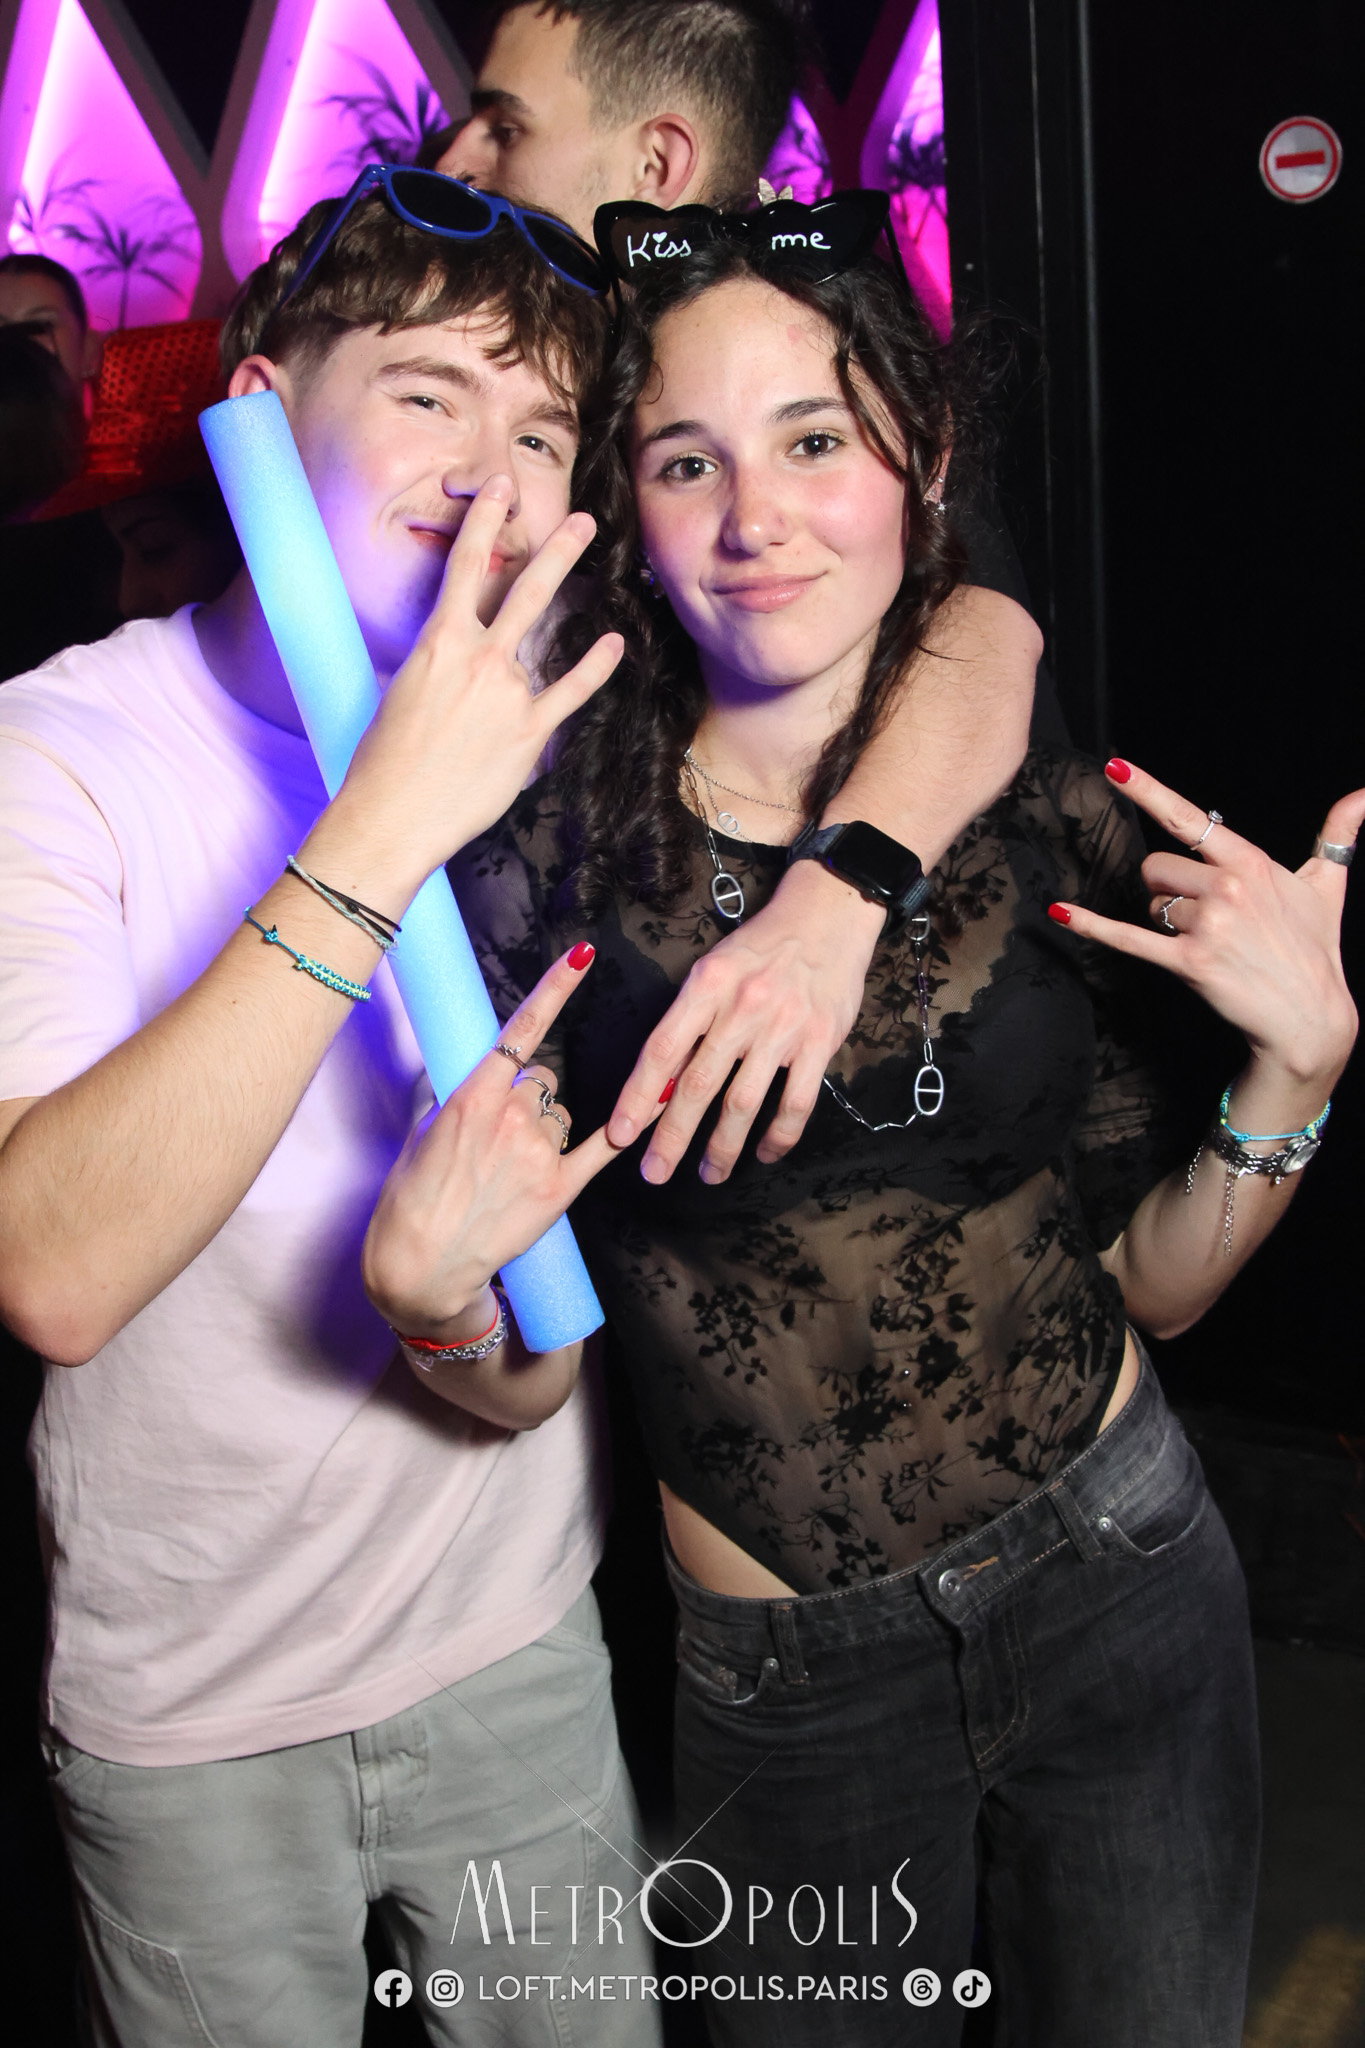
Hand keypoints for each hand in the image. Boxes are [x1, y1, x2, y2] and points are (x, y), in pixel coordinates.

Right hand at [323, 476, 622, 896]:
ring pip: (545, 629)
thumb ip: (436, 666)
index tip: (501, 488)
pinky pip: (570, 691)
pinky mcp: (528, 731)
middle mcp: (477, 658)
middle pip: (521, 588)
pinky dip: (594, 666)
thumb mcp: (400, 693)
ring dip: (574, 590)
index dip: (485, 521)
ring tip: (600, 562)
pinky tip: (613, 645)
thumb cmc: (384, 761)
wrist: (394, 814)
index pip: (463, 566)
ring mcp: (507, 692)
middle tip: (581, 520)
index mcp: (437, 642)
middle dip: (553, 548)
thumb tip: (452, 660)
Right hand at [362, 944, 635, 1343]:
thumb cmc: (412, 1197)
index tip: (584, 952)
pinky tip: (663, 1098)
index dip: (555, 987)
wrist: (419, 1264)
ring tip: (510, 1171)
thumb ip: (453, 1096)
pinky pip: (602, 1146)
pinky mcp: (558, 1188)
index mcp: (472, 1095)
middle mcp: (511, 1115)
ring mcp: (537, 1152)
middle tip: (498, 1141)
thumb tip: (472, 1077)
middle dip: (529, 1099)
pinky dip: (630, 1125)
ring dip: (546, 1131)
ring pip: (562, 1115)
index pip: (521, 1028)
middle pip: (544, 1081)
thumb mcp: (420, 1131)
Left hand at [607, 860, 885, 1183]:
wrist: (828, 914)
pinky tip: (764, 1153)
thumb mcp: (714, 967)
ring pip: (743, 1102)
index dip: (638, 1095)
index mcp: (706, 985)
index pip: (662, 1049)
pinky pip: (795, 1103)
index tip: (620, 1133)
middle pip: (698, 1084)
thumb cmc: (762, 946)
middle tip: (654, 1173)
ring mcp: (783, 1027)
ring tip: (709, 1174)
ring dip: (722, 1147)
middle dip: (672, 1136)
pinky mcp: (820, 1042)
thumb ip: (690, 1019)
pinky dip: (778, 1136)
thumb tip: (659, 1079)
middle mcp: (741, 1007)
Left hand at [1049, 761, 1362, 1097]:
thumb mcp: (1328, 886)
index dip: (1147, 789)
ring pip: (1150, 904)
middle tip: (1208, 915)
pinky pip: (1127, 937)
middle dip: (1169, 888)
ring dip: (1166, 920)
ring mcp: (1207, 926)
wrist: (1309, 1017)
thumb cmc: (1314, 949)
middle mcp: (1227, 888)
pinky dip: (1091, 925)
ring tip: (1208, 941)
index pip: (1189, 817)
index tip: (1113, 766)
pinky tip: (1059, 911)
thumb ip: (1339, 833)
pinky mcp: (1188, 963)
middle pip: (1156, 868)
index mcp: (1250, 862)